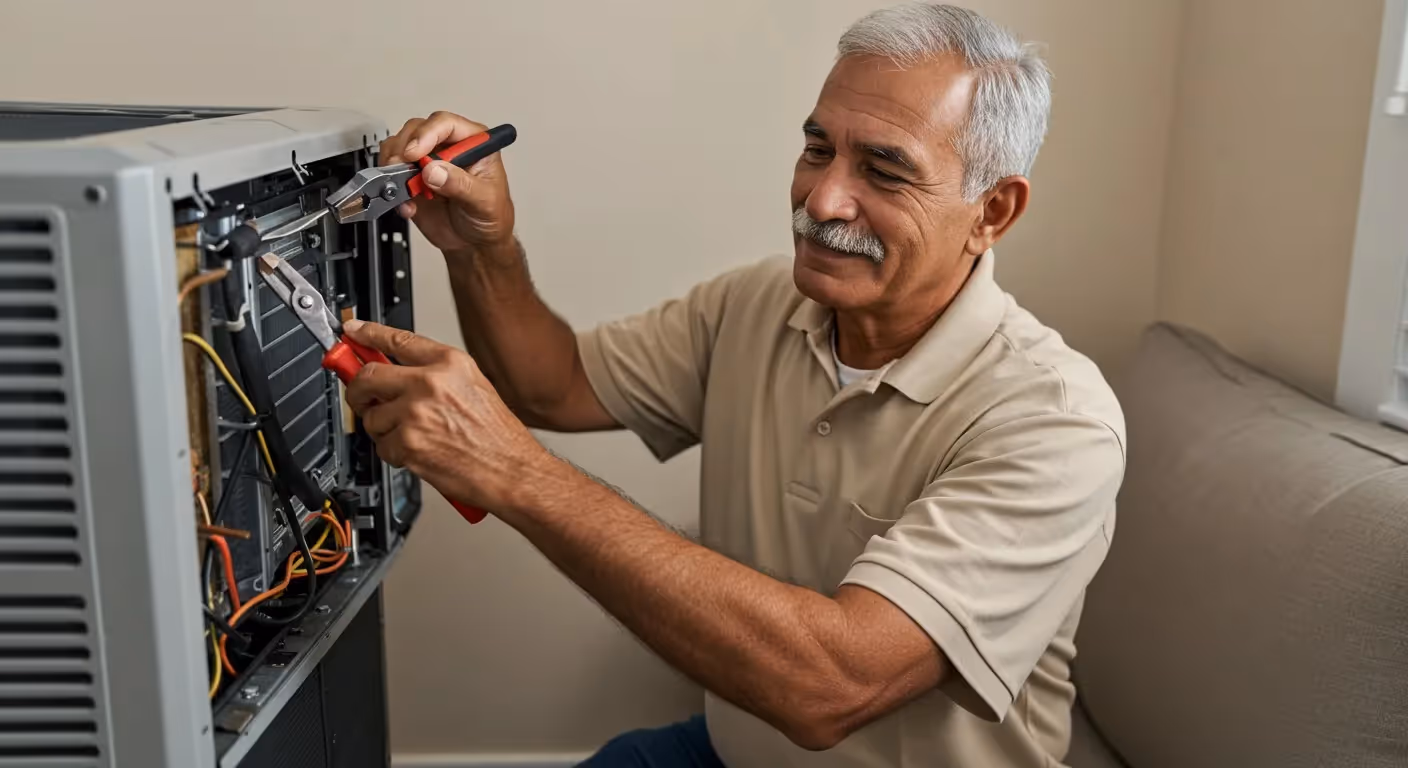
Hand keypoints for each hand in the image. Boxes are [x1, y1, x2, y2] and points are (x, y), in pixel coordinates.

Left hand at [341, 320, 549, 513]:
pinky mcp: (407, 444)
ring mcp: (416, 413)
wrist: (512, 471)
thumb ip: (435, 375)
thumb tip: (396, 373)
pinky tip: (417, 453)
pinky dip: (394, 454)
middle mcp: (431, 383)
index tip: (353, 331)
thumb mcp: (474, 388)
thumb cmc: (499, 437)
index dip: (368, 334)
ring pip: (371, 416)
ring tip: (411, 436)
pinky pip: (381, 446)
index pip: (398, 340)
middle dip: (358, 389)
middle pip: (369, 376)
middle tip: (364, 398)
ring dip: (383, 429)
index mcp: (450, 364)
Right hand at [381, 111, 516, 256]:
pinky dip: (392, 188)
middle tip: (401, 168)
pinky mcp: (412, 180)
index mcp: (474, 143)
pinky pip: (392, 174)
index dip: (427, 133)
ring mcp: (428, 162)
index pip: (446, 124)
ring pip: (399, 147)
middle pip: (416, 130)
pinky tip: (408, 205)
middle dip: (404, 148)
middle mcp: (448, 148)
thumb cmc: (491, 216)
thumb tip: (434, 170)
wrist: (476, 244)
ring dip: (394, 166)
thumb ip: (461, 184)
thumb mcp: (485, 201)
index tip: (415, 153)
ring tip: (405, 189)